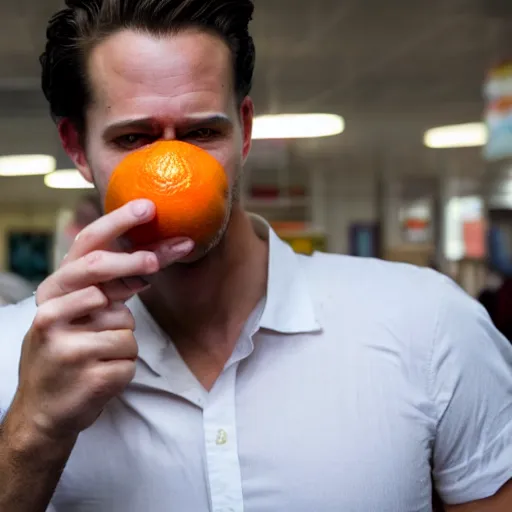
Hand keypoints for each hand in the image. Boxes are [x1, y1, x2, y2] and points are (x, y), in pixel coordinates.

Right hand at [6, 199, 192, 444]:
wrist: (44, 411)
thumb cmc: (69, 353)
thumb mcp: (78, 314)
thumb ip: (107, 286)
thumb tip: (150, 257)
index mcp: (54, 291)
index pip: (86, 244)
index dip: (119, 221)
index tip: (149, 207)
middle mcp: (51, 309)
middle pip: (98, 269)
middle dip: (132, 261)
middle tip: (155, 261)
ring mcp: (64, 341)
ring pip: (125, 324)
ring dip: (124, 340)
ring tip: (98, 356)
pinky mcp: (84, 371)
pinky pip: (129, 357)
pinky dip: (125, 365)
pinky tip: (100, 374)